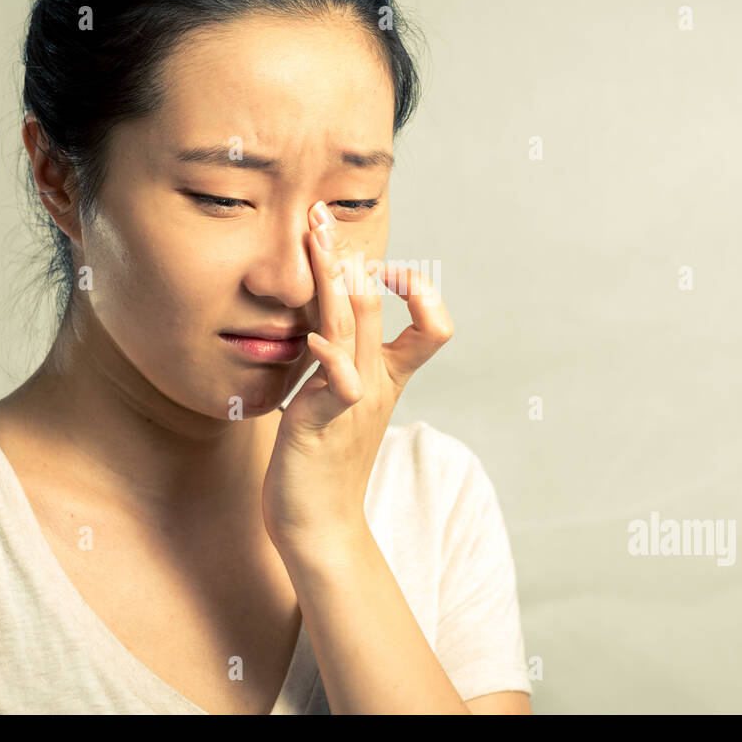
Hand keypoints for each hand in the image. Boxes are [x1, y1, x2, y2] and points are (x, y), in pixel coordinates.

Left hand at [261, 200, 453, 551]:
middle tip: (322, 213)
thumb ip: (344, 366)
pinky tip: (313, 339)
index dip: (415, 288)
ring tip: (316, 240)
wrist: (318, 527)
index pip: (428, 323)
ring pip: (354, 327)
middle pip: (376, 305)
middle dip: (349, 253)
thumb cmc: (323, 465)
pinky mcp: (325, 423)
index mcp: (386, 377)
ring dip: (335, 278)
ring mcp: (354, 402)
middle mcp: (376, 382)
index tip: (378, 264)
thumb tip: (330, 329)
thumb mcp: (340, 403)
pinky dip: (329, 357)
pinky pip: (339, 384)